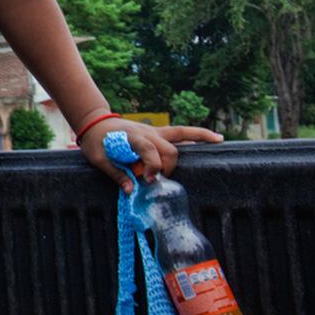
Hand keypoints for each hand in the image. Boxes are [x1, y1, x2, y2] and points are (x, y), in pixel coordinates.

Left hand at [77, 115, 222, 193]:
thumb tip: (131, 191)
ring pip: (182, 134)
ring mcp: (156, 131)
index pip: (151, 151)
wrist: (95, 123)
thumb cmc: (96, 142)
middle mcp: (148, 132)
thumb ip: (116, 174)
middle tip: (158, 179)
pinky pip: (182, 132)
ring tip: (218, 142)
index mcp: (133, 138)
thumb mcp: (99, 160)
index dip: (153, 167)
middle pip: (170, 150)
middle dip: (169, 167)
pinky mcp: (159, 133)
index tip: (148, 181)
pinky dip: (198, 135)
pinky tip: (215, 139)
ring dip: (200, 138)